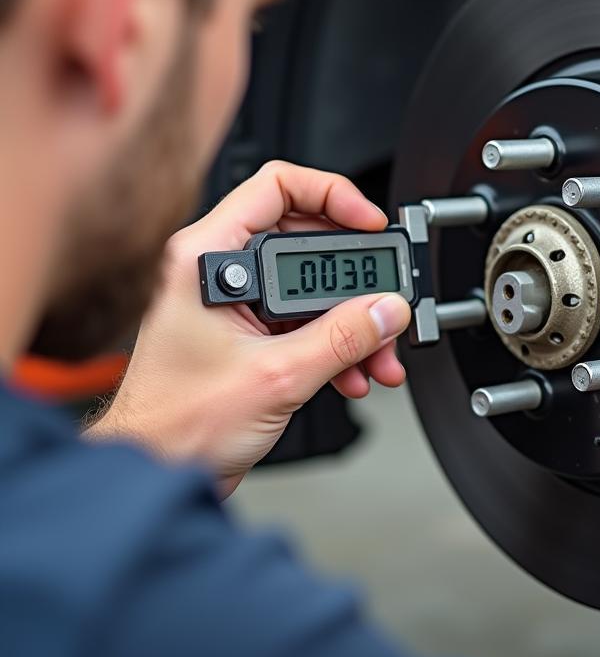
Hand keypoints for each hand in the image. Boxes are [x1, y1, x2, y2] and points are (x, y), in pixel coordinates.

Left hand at [88, 161, 411, 494]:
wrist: (155, 470)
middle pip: (305, 239)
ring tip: (378, 353)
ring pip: (311, 287)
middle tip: (385, 296)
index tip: (370, 223)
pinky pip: (306, 321)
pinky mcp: (249, 334)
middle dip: (354, 276)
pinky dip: (337, 343)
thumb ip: (342, 338)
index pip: (277, 187)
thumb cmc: (176, 424)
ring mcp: (235, 303)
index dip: (333, 195)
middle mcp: (219, 272)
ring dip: (353, 319)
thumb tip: (387, 309)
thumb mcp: (276, 376)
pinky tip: (355, 372)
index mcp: (208, 258)